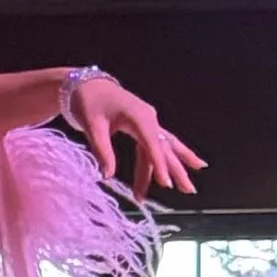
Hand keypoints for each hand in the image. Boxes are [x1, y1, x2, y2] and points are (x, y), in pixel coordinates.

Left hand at [67, 69, 204, 197]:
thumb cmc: (88, 103)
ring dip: (174, 168)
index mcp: (138, 116)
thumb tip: (107, 176)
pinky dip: (166, 159)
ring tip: (187, 188)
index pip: (151, 144)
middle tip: (188, 191)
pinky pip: (158, 145)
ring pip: (164, 148)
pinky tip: (183, 168)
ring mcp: (148, 122)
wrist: (87, 85)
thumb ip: (101, 151)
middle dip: (176, 170)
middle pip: (165, 147)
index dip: (159, 165)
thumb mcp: (92, 127)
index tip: (165, 184)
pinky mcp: (144, 126)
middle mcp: (148, 118)